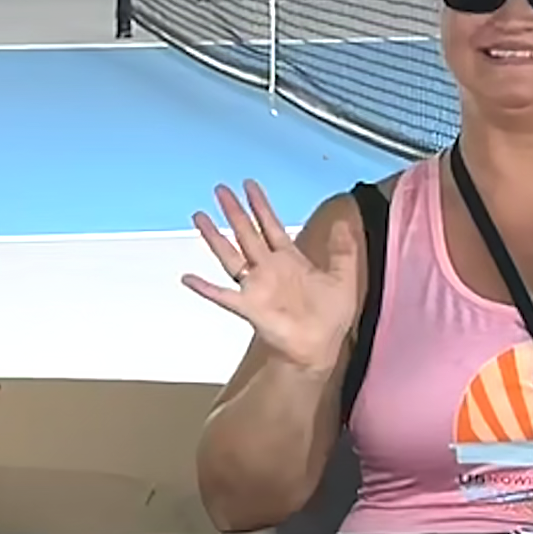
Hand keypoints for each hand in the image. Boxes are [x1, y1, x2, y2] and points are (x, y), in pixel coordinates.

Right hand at [184, 182, 363, 375]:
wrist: (320, 348)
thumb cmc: (330, 318)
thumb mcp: (344, 278)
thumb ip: (343, 250)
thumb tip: (343, 222)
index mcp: (290, 261)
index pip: (270, 226)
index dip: (260, 205)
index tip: (249, 186)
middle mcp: (268, 269)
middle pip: (246, 233)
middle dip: (234, 211)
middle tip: (220, 189)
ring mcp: (255, 287)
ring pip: (230, 255)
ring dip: (214, 237)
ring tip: (199, 217)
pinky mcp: (248, 307)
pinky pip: (222, 295)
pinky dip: (204, 288)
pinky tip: (188, 278)